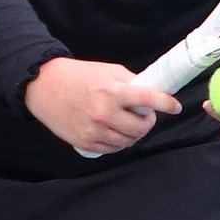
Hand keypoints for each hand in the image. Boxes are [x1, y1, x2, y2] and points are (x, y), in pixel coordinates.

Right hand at [25, 57, 181, 154]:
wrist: (44, 86)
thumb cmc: (78, 75)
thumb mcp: (107, 71)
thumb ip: (130, 82)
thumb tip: (151, 92)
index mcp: (112, 91)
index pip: (147, 98)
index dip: (166, 104)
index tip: (175, 107)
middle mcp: (104, 113)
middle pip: (141, 128)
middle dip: (147, 121)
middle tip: (144, 114)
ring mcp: (94, 130)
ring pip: (128, 141)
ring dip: (134, 134)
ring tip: (128, 122)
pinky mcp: (84, 142)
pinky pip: (112, 149)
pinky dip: (118, 142)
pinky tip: (115, 131)